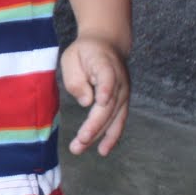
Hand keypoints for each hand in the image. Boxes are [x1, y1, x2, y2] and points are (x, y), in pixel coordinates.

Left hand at [60, 36, 128, 155]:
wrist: (108, 44)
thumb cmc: (85, 52)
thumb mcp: (72, 57)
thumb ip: (76, 78)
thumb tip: (87, 102)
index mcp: (105, 64)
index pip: (107, 77)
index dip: (105, 89)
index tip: (100, 101)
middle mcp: (119, 81)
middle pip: (108, 105)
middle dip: (94, 125)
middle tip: (79, 141)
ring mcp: (124, 93)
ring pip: (113, 117)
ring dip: (98, 135)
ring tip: (80, 148)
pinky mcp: (122, 102)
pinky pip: (118, 121)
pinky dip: (111, 136)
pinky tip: (102, 150)